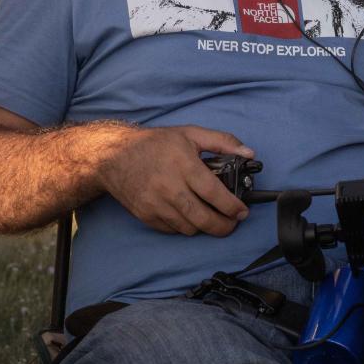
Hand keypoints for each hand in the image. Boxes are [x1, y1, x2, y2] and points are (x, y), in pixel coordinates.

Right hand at [96, 125, 253, 236]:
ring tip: (214, 219)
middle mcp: (169, 188)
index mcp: (184, 166)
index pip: (214, 193)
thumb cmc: (155, 144)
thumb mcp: (191, 134)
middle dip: (223, 226)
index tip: (243, 212)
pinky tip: (192, 216)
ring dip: (205, 227)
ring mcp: (155, 205)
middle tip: (233, 223)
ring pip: (189, 228)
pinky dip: (186, 227)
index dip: (232, 206)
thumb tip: (249, 154)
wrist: (114, 156)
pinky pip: (172, 230)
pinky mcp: (146, 215)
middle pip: (202, 218)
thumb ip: (223, 142)